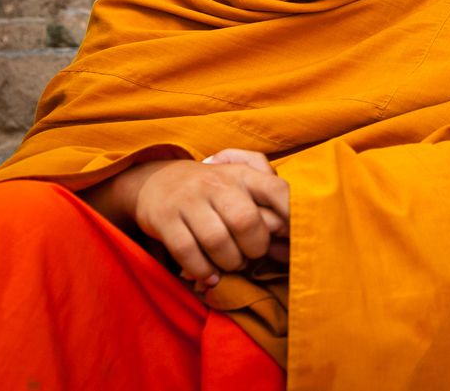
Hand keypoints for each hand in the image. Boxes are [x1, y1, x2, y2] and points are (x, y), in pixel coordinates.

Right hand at [133, 149, 289, 286]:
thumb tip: (292, 232)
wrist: (155, 182)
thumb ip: (270, 197)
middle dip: (254, 248)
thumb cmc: (213, 188)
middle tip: (251, 255)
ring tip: (230, 264)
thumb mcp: (241, 180)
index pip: (276, 189)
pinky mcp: (164, 219)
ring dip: (229, 263)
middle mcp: (217, 183)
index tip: (294, 236)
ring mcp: (189, 199)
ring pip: (217, 240)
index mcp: (243, 174)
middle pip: (246, 221)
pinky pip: (187, 252)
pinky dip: (202, 271)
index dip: (291, 214)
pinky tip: (210, 276)